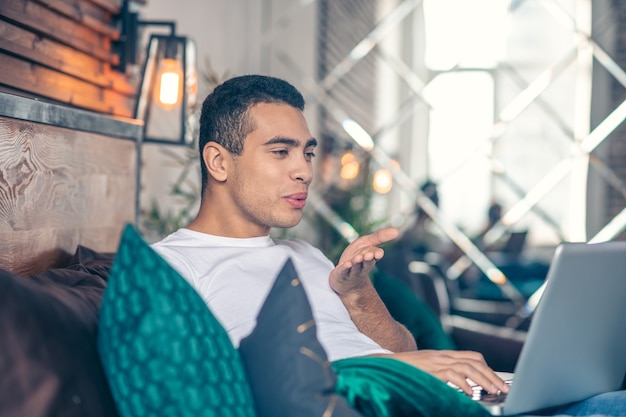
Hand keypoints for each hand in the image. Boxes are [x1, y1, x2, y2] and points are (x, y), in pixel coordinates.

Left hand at [329, 227, 398, 294]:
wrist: (344, 278)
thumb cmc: (357, 257)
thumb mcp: (368, 243)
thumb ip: (380, 237)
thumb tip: (397, 230)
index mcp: (370, 258)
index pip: (374, 256)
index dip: (376, 254)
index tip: (379, 253)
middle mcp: (362, 266)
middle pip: (366, 263)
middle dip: (368, 259)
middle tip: (369, 255)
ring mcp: (351, 272)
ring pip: (355, 268)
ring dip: (356, 263)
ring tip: (358, 258)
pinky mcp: (340, 274)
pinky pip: (343, 272)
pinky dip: (344, 269)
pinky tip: (346, 264)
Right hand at [390, 350, 509, 395]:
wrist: (384, 365)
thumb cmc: (405, 370)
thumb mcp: (427, 369)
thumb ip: (443, 373)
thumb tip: (462, 386)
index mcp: (443, 355)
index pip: (472, 356)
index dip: (487, 368)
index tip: (498, 382)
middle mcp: (442, 356)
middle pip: (474, 362)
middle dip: (491, 376)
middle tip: (502, 389)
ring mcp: (436, 362)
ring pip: (468, 367)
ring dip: (484, 380)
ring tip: (493, 391)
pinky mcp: (430, 370)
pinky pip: (452, 375)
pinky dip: (465, 384)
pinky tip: (471, 393)